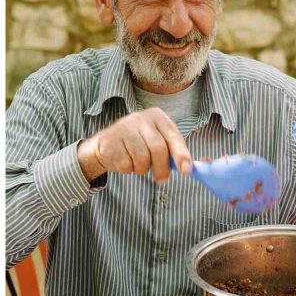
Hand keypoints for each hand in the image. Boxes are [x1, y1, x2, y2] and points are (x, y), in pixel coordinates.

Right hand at [77, 108, 191, 182]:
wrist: (105, 145)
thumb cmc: (138, 144)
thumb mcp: (157, 141)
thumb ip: (173, 152)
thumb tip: (191, 167)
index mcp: (157, 117)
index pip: (173, 137)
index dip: (181, 154)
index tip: (186, 170)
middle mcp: (140, 118)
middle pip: (158, 148)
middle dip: (161, 168)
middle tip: (161, 179)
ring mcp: (123, 128)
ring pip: (141, 158)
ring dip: (142, 169)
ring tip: (137, 164)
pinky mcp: (110, 141)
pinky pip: (126, 164)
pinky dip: (127, 169)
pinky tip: (124, 161)